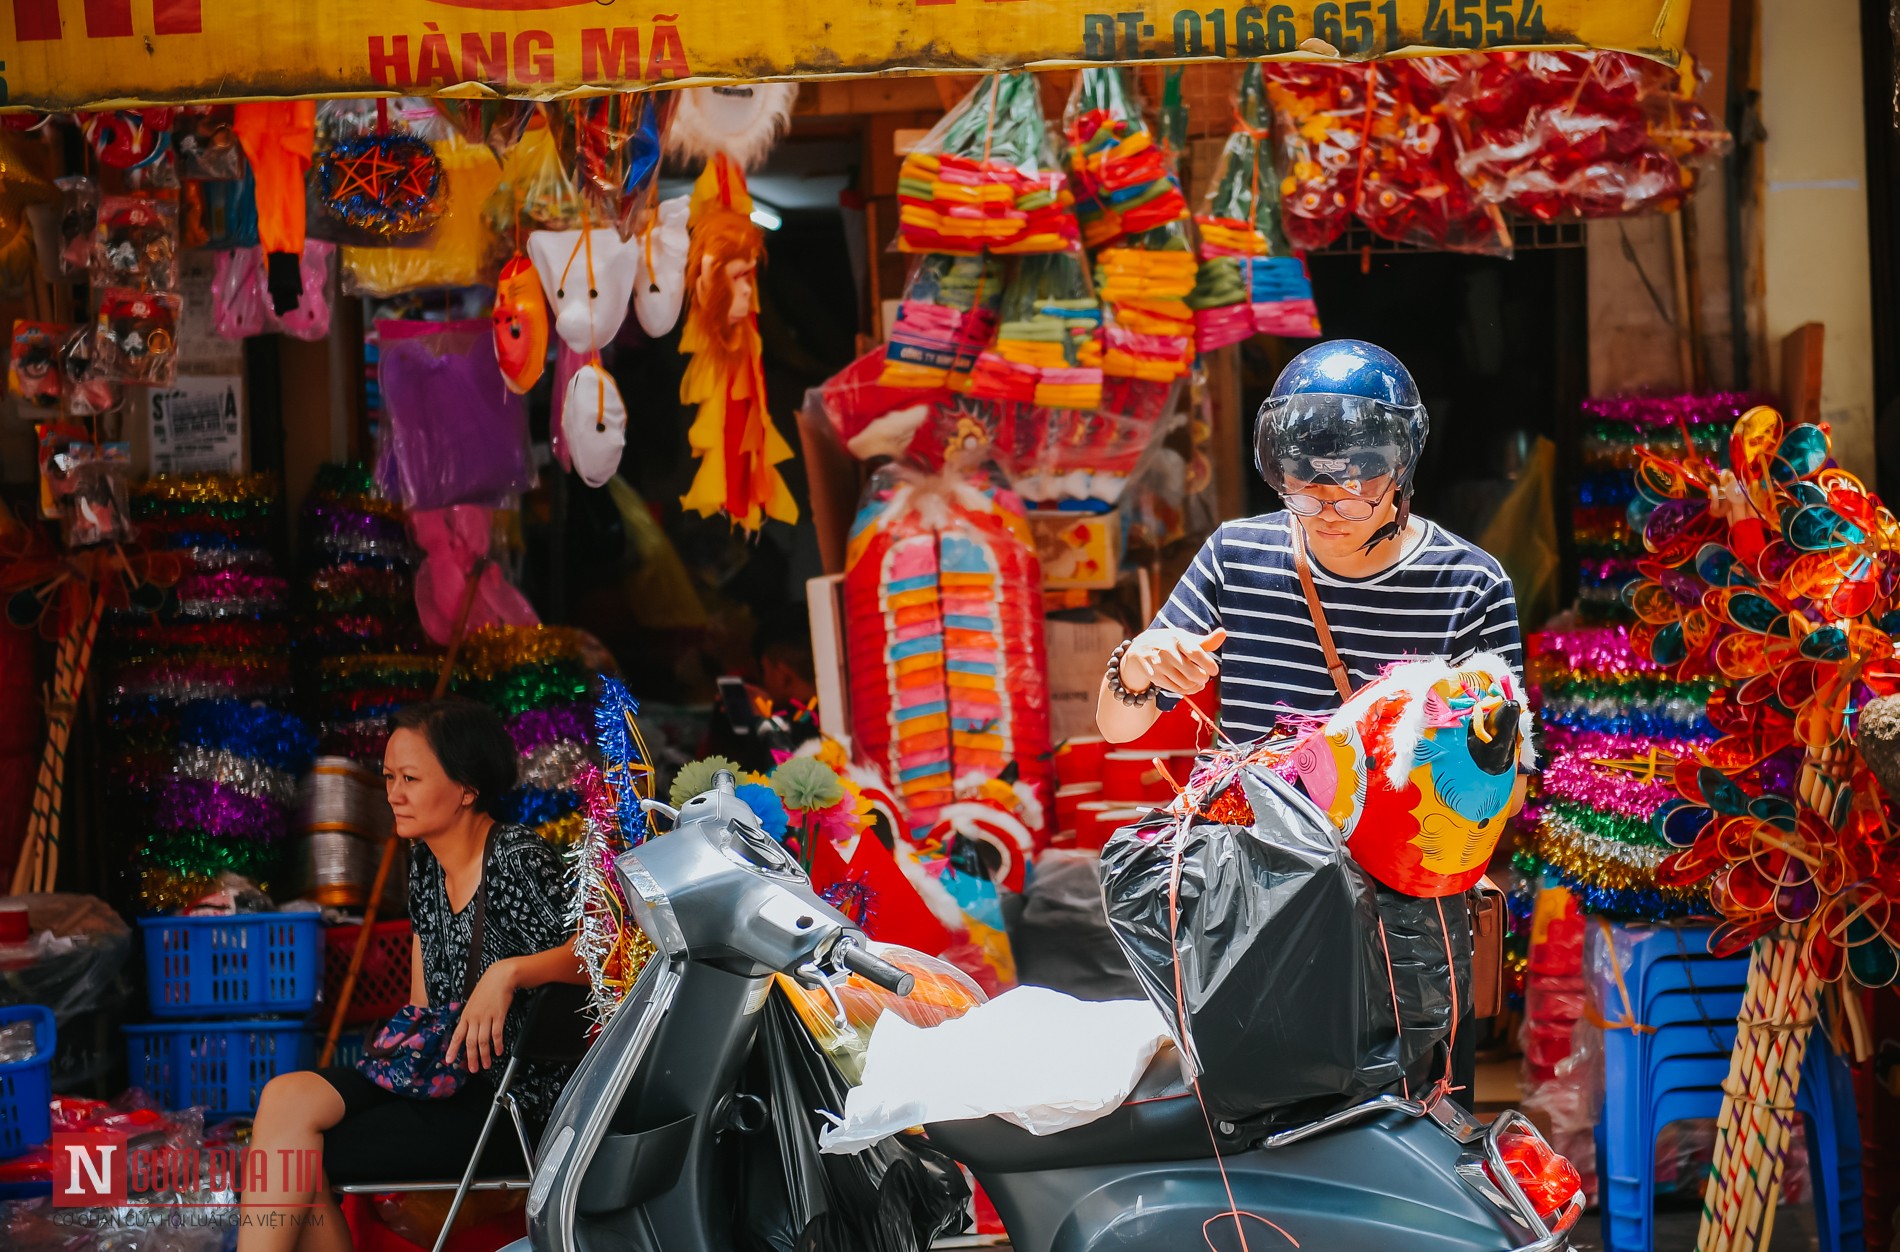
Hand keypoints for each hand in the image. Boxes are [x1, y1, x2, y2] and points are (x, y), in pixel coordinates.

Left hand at [447, 958, 517, 1073]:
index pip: (457, 1035)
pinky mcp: (498, 1016)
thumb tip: (467, 1030)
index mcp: (466, 1015)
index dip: (452, 1049)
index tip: (449, 1060)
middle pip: (470, 1042)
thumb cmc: (487, 989)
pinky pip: (496, 1034)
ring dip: (484, 1055)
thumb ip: (470, 1017)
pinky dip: (497, 1045)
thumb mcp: (473, 1002)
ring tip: (486, 1064)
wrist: (499, 977)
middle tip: (472, 1069)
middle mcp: (474, 1018)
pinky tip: (498, 1051)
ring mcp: (486, 1017)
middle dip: (471, 1058)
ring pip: (483, 1041)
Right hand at [1120, 627, 1225, 696]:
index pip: (1196, 652)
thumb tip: (1223, 633)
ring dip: (1196, 686)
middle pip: (1192, 673)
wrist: (1140, 648)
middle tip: (1205, 676)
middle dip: (1203, 678)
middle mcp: (1166, 650)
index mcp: (1177, 638)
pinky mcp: (1154, 676)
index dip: (1208, 664)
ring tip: (1198, 681)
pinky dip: (1187, 690)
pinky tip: (1190, 686)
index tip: (1214, 670)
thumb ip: (1205, 641)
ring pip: (1185, 683)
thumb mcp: (1184, 638)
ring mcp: (1159, 664)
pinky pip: (1176, 689)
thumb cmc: (1169, 642)